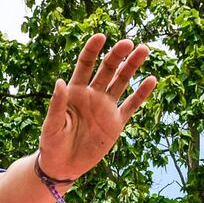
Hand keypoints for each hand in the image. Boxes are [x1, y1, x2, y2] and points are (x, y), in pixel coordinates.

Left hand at [38, 34, 157, 181]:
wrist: (63, 166)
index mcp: (74, 91)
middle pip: (107, 69)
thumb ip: (57, 104)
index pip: (84, 64)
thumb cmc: (52, 144)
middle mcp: (92, 95)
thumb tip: (60, 81)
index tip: (101, 36)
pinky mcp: (116, 123)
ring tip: (143, 50)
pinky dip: (141, 94)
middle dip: (117, 55)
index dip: (92, 50)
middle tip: (129, 43)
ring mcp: (105, 107)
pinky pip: (131, 105)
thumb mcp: (52, 125)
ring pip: (121, 82)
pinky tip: (151, 80)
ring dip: (132, 66)